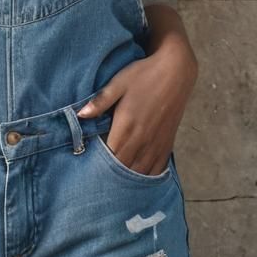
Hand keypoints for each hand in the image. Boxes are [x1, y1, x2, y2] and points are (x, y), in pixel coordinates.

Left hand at [77, 41, 197, 175]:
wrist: (176, 71)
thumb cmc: (144, 75)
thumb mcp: (118, 83)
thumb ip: (100, 101)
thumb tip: (80, 115)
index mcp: (126, 126)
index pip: (108, 158)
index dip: (97, 167)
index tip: (87, 170)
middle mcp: (142, 140)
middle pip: (123, 170)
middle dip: (109, 178)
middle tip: (97, 181)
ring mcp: (156, 144)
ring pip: (139, 173)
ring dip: (127, 181)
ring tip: (114, 185)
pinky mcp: (167, 144)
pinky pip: (156, 171)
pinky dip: (146, 178)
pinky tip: (137, 180)